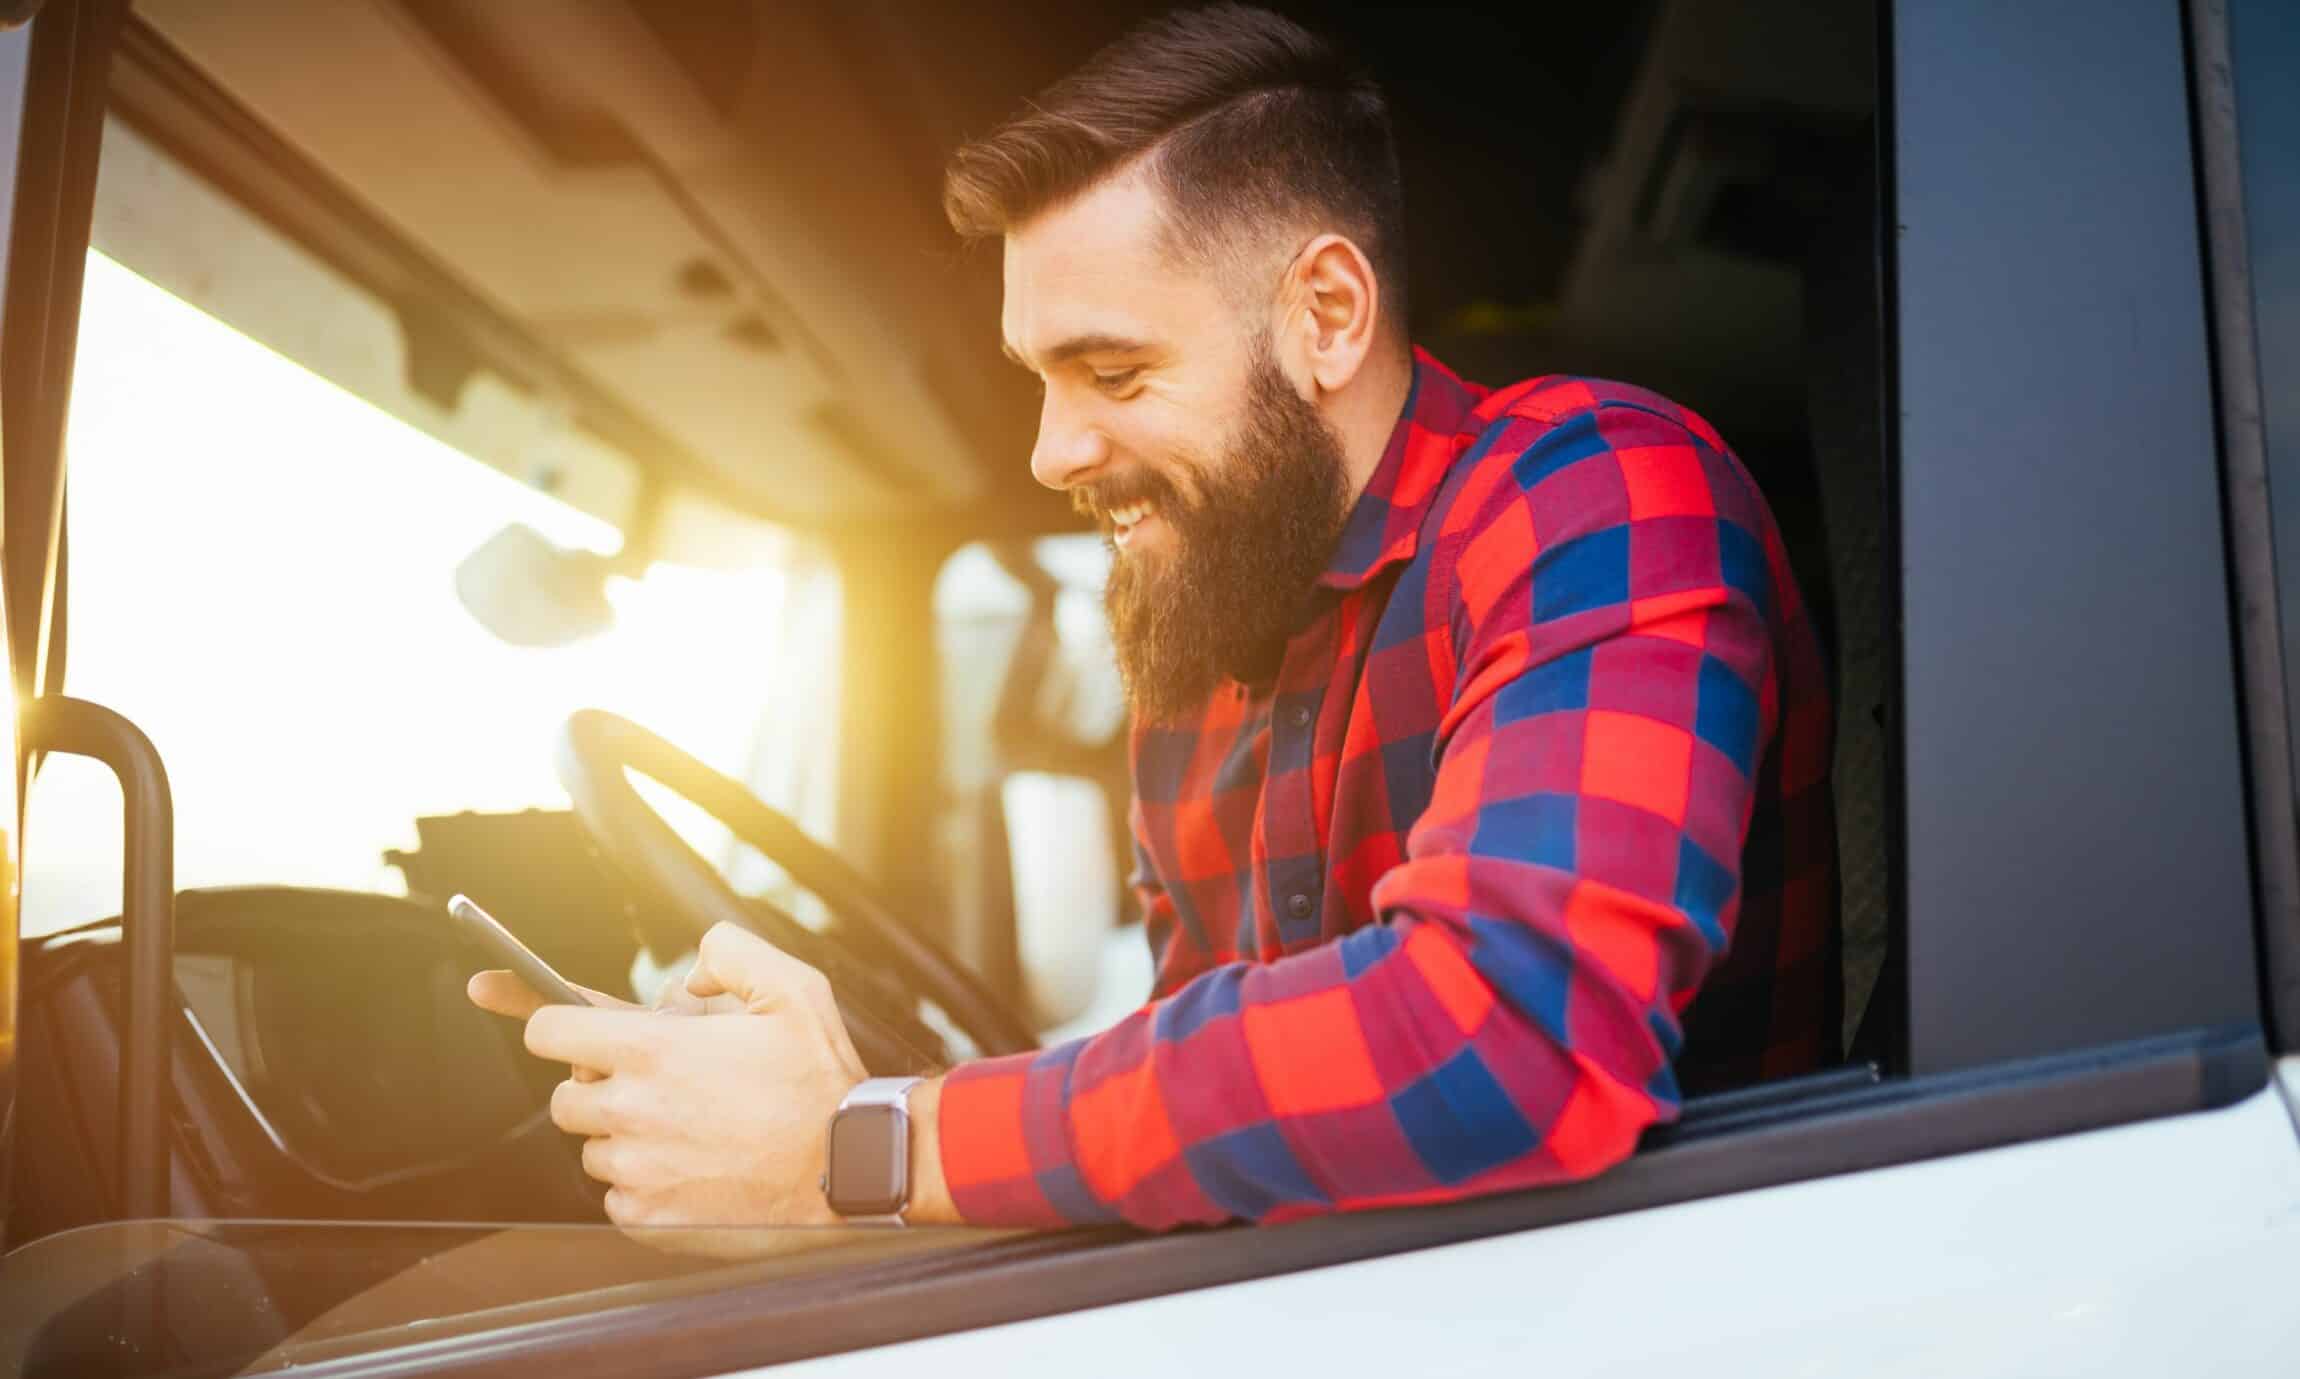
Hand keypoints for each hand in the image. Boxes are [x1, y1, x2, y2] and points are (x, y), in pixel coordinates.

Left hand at [516, 922, 868, 1230]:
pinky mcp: (648, 1219)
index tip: (573, 1033)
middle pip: (564, 1097)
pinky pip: (616, 1199)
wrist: (847, 1170)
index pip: (549, 1030)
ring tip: (683, 1130)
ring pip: (592, 1149)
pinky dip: (642, 1186)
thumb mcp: (792, 987)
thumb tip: (689, 971)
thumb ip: (729, 953)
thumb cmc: (821, 1084)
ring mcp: (636, 1170)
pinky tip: (690, 1170)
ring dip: (623, 1138)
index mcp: (653, 1052)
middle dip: (597, 1086)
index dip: (558, 1025)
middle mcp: (632, 1111)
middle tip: (652, 1086)